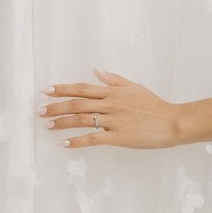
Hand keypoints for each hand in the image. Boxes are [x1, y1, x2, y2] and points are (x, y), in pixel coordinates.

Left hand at [39, 71, 180, 148]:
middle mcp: (111, 104)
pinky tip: (63, 143)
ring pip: (81, 120)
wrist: (172, 122)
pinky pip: (92, 139)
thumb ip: (113, 79)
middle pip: (77, 104)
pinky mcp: (118, 137)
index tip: (46, 91)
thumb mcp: (134, 87)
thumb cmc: (154, 105)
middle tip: (38, 111)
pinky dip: (76, 141)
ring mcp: (114, 121)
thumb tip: (94, 69)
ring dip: (61, 122)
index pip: (82, 88)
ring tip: (47, 125)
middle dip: (55, 107)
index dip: (62, 89)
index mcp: (114, 92)